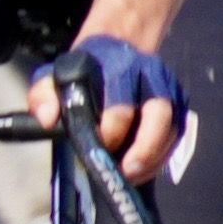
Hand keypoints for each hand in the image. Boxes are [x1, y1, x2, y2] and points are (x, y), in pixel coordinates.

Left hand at [34, 33, 185, 185]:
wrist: (118, 48)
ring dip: (154, 156)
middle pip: (159, 114)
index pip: (121, 104)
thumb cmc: (83, 69)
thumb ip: (43, 94)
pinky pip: (177, 135)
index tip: (96, 147)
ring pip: (173, 127)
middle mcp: (151, 77)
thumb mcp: (54, 74)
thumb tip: (47, 121)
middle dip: (143, 147)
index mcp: (119, 69)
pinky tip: (142, 169)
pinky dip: (161, 155)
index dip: (111, 131)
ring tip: (131, 175)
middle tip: (123, 170)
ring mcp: (170, 91)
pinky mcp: (179, 105)